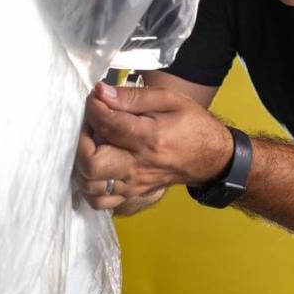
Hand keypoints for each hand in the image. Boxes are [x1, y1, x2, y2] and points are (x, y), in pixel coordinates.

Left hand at [74, 82, 232, 210]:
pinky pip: (101, 201)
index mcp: (150, 138)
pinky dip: (90, 185)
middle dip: (81, 140)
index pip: (107, 124)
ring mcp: (135, 184)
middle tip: (90, 124)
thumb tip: (102, 92)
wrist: (212, 157)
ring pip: (91, 186)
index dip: (93, 107)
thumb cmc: (191, 124)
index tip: (95, 98)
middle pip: (91, 163)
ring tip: (93, 143)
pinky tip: (97, 164)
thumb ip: (132, 96)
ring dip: (83, 163)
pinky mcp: (133, 194)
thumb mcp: (168, 100)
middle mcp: (139, 166)